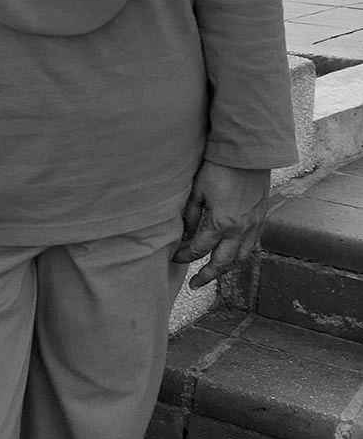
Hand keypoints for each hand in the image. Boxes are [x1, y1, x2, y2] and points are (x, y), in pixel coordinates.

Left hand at [172, 160, 270, 287]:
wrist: (248, 153)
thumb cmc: (219, 168)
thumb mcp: (197, 190)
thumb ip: (191, 215)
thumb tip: (184, 234)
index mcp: (221, 223)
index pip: (199, 249)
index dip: (185, 256)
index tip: (175, 259)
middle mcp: (240, 229)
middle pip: (222, 262)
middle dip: (207, 275)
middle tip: (194, 284)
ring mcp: (254, 225)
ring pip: (241, 257)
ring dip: (226, 268)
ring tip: (214, 273)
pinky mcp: (262, 218)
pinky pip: (253, 244)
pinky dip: (241, 254)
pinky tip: (233, 254)